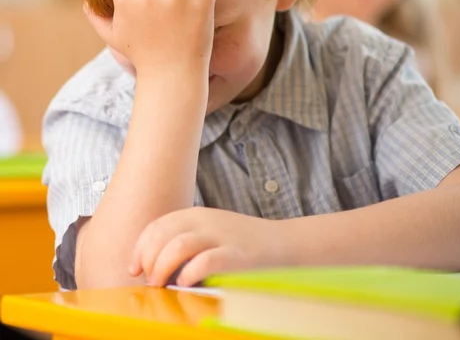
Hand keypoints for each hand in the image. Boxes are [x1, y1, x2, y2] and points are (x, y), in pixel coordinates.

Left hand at [129, 207, 288, 286]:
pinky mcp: (236, 256)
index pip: (156, 226)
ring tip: (162, 285)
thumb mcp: (210, 232)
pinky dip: (189, 274)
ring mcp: (221, 237)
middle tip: (151, 281)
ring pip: (178, 246)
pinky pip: (204, 262)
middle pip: (162, 235)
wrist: (283, 244)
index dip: (140, 249)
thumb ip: (185, 239)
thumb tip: (149, 263)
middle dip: (148, 261)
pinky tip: (186, 284)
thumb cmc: (241, 245)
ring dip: (162, 268)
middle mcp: (206, 221)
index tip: (135, 269)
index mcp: (196, 215)